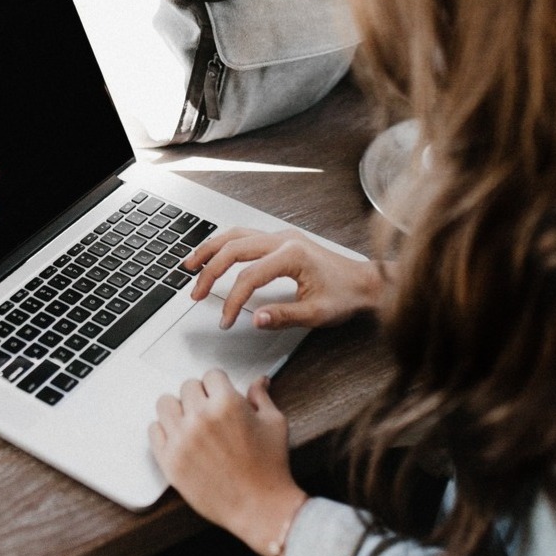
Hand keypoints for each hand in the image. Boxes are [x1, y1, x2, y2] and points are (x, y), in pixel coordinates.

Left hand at [149, 370, 306, 555]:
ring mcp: (182, 439)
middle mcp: (201, 418)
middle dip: (200, 396)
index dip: (219, 385)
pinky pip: (153, 430)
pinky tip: (179, 438)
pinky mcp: (169, 460)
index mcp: (227, 404)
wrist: (260, 508)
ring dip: (178, 409)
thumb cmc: (270, 468)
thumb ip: (261, 397)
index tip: (220, 394)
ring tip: (191, 422)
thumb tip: (259, 381)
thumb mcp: (274, 424)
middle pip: (187, 387)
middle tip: (209, 411)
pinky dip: (164, 431)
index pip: (211, 375)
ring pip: (165, 403)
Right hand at [185, 227, 385, 330]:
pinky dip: (224, 245)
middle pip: (234, 248)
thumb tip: (255, 319)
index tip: (226, 320)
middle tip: (196, 293)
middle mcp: (283, 239)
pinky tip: (213, 254)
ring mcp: (281, 236)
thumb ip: (284, 316)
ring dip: (210, 250)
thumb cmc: (346, 295)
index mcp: (292, 255)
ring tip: (190, 265)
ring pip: (235, 235)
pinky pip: (244, 235)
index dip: (232, 300)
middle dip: (210, 271)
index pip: (249, 277)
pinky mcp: (281, 240)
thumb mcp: (317, 313)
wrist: (365, 282)